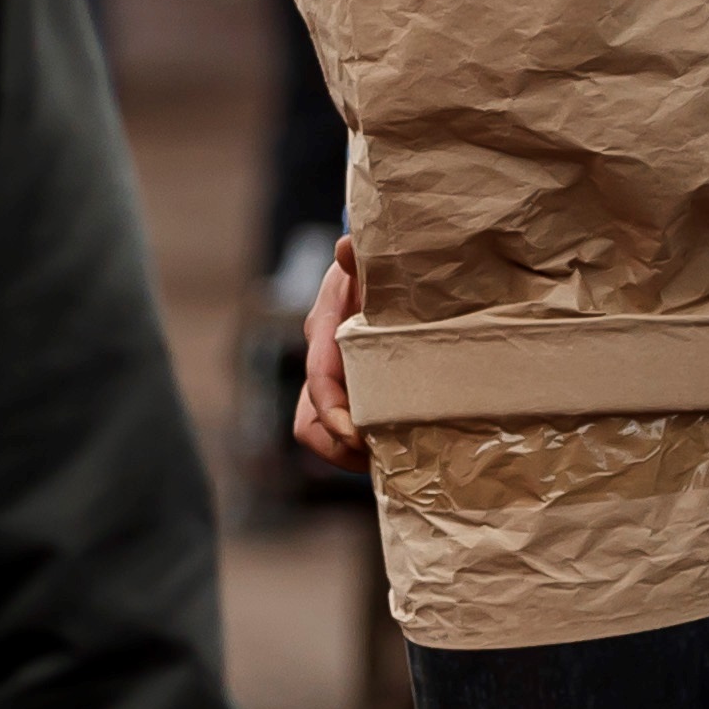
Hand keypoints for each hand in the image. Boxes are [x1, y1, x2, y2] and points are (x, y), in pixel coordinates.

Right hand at [291, 232, 370, 474]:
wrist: (380, 267)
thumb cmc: (377, 264)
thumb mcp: (372, 259)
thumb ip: (360, 256)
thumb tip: (345, 247)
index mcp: (324, 328)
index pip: (319, 378)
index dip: (333, 411)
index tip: (357, 435)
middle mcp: (320, 360)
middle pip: (309, 420)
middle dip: (338, 446)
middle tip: (378, 458)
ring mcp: (331, 381)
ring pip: (320, 431)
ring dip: (347, 453)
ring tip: (390, 461)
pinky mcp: (348, 394)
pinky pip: (342, 432)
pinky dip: (362, 448)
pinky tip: (399, 449)